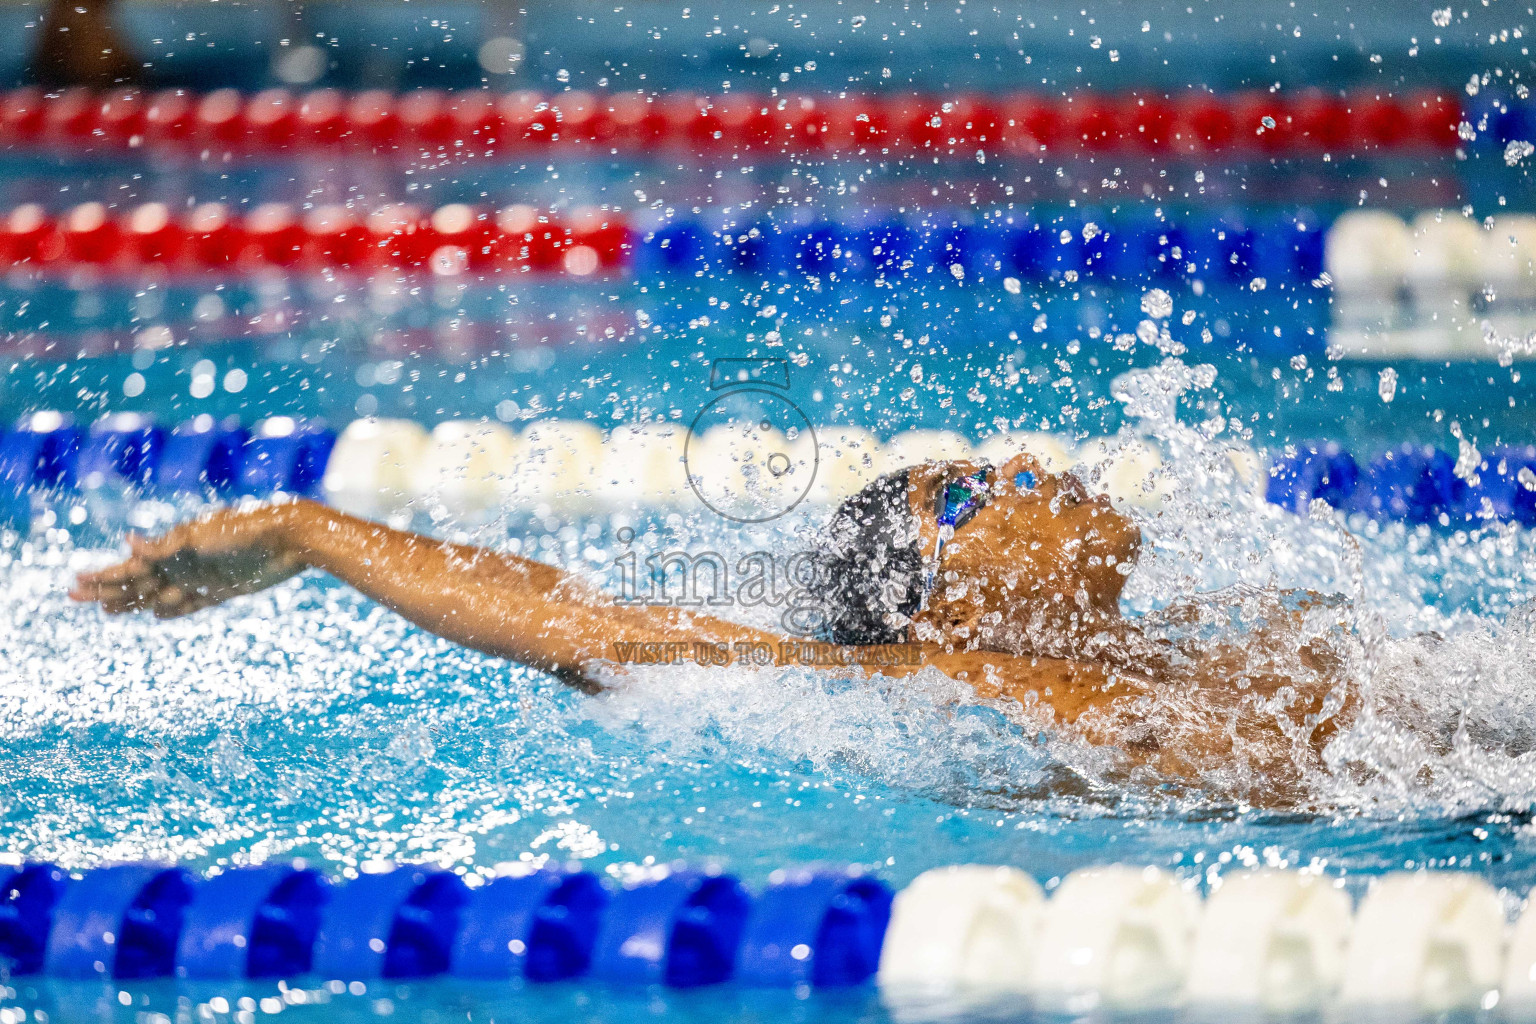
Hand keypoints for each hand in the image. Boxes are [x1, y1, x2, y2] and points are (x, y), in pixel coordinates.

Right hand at [70, 502, 311, 617]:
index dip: (102, 576)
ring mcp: (201, 576)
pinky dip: (172, 609)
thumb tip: (127, 541)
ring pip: (158, 594)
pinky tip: (157, 613)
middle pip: (137, 581)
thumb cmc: (245, 529)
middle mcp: (183, 562)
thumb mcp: (201, 536)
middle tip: (76, 599)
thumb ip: (165, 545)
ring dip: (133, 602)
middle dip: (108, 590)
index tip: (75, 583)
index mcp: (173, 546)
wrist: (290, 537)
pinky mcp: (222, 589)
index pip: (128, 565)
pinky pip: (190, 604)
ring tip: (108, 611)